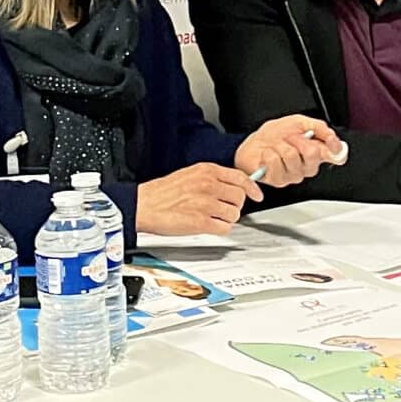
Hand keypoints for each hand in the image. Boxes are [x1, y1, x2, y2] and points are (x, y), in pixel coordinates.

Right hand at [137, 163, 262, 235]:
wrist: (143, 205)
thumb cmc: (163, 193)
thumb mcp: (190, 175)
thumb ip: (212, 178)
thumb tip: (232, 185)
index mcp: (206, 171)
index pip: (240, 177)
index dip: (252, 188)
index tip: (257, 195)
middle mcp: (208, 185)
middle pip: (240, 198)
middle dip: (234, 206)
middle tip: (222, 209)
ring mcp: (206, 203)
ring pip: (234, 214)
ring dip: (225, 219)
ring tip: (210, 217)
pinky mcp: (201, 222)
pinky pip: (224, 228)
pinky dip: (219, 230)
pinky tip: (207, 226)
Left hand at [236, 114, 343, 187]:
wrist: (252, 145)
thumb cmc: (274, 136)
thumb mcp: (298, 122)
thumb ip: (317, 127)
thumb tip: (331, 134)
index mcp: (316, 153)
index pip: (337, 156)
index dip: (336, 148)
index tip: (330, 141)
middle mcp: (307, 167)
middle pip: (314, 153)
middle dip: (298, 139)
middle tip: (289, 138)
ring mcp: (294, 175)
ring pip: (292, 156)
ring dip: (280, 145)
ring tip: (276, 146)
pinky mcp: (278, 181)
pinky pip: (276, 162)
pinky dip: (268, 153)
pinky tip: (267, 155)